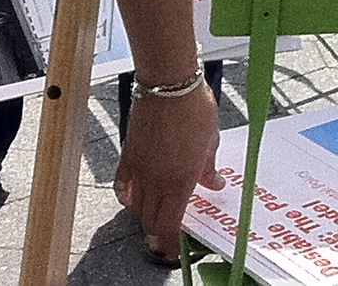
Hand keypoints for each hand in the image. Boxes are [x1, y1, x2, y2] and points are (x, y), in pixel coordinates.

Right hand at [115, 82, 222, 259]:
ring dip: (146, 216)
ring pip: (136, 208)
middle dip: (159, 234)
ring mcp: (139, 170)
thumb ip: (209, 168)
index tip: (176, 251)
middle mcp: (157, 180)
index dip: (171, 244)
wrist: (169, 86)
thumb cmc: (194, 108)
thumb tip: (215, 184)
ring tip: (156, 216)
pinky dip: (127, 197)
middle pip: (151, 222)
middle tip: (168, 237)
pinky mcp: (127, 157)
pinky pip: (122, 186)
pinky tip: (134, 197)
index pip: (170, 225)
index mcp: (181, 180)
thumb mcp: (212, 141)